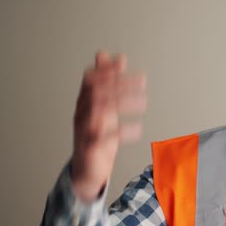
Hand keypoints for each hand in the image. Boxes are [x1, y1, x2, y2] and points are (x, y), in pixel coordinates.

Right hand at [70, 51, 146, 201]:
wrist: (87, 168)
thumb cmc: (98, 134)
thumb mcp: (106, 106)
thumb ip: (111, 83)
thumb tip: (117, 57)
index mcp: (85, 102)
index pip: (91, 80)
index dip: (105, 70)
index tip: (122, 62)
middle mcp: (82, 114)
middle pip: (96, 93)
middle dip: (119, 84)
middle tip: (142, 81)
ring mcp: (84, 130)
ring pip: (99, 112)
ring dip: (123, 104)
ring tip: (144, 103)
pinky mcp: (90, 148)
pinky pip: (103, 138)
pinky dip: (121, 131)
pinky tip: (138, 129)